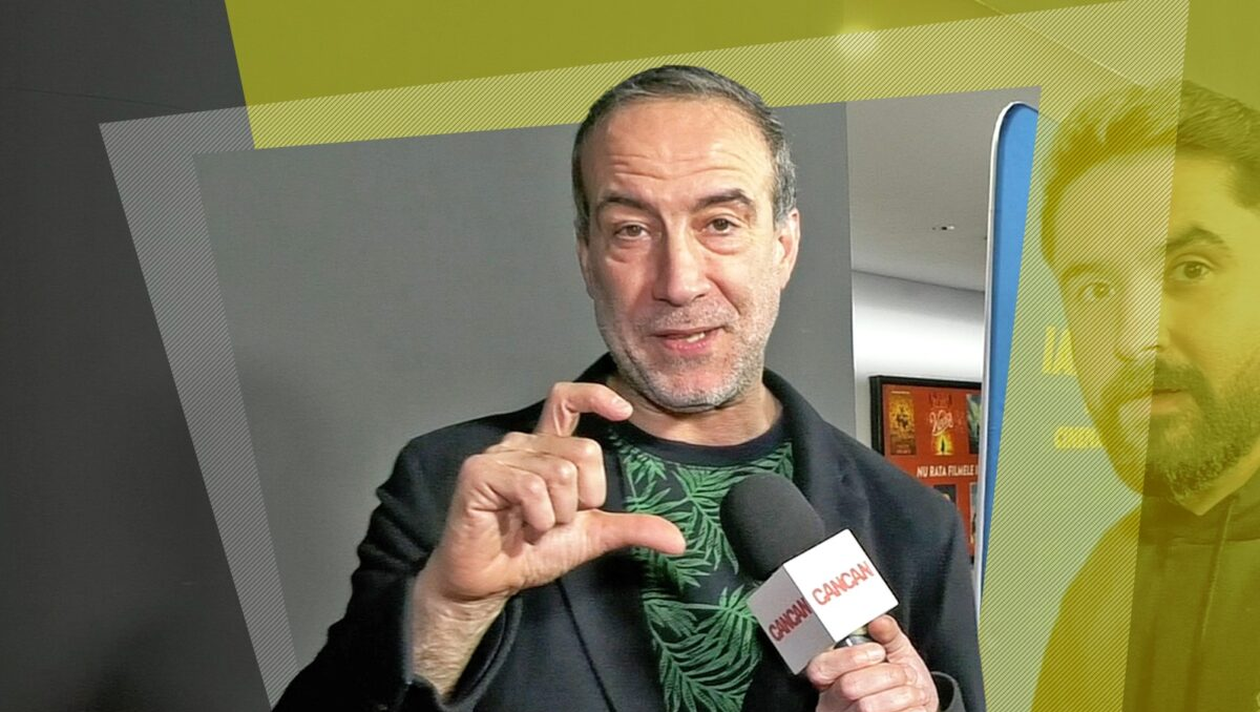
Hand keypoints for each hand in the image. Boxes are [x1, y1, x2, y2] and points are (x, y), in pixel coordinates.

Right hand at [425, 382, 686, 604]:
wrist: (488, 583)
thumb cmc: (532, 552)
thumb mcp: (591, 537)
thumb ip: (631, 529)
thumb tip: (680, 542)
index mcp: (547, 449)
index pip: (568, 399)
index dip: (596, 396)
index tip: (623, 411)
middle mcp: (523, 443)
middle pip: (583, 451)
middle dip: (583, 499)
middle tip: (556, 522)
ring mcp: (499, 456)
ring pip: (560, 472)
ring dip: (557, 515)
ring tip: (534, 528)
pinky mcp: (478, 473)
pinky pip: (531, 487)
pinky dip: (537, 518)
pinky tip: (521, 529)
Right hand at [806, 615, 938, 711]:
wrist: (923, 708)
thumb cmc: (904, 684)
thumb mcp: (897, 653)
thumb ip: (887, 634)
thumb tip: (878, 622)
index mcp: (832, 678)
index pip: (820, 668)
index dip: (849, 658)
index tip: (877, 652)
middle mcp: (834, 704)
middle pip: (849, 686)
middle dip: (886, 675)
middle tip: (902, 674)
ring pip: (868, 707)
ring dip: (903, 694)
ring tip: (911, 692)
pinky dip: (912, 710)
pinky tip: (912, 707)